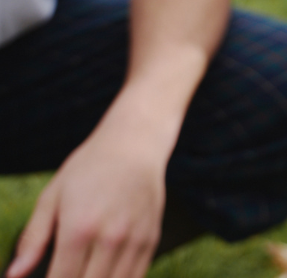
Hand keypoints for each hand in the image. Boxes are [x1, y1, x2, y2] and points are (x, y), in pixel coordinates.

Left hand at [7, 107, 166, 277]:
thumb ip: (33, 239)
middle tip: (67, 274)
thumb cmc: (88, 168)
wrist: (135, 143)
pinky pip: (136, 277)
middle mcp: (110, 237)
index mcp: (79, 228)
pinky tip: (103, 273)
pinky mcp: (151, 239)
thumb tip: (15, 274)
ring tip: (85, 274)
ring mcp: (134, 240)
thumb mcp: (52, 196)